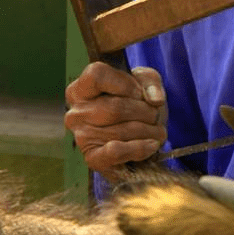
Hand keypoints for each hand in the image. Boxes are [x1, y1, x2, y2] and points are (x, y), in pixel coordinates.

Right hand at [64, 63, 166, 179]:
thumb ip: (151, 82)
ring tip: (157, 130)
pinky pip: (116, 152)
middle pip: (115, 107)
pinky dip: (139, 148)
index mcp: (81, 89)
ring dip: (149, 131)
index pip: (96, 75)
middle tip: (155, 115)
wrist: (140, 139)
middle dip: (145, 112)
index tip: (139, 92)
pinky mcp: (93, 158)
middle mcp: (76, 113)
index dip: (125, 83)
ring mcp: (82, 137)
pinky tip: (152, 145)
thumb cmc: (138, 106)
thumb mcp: (146, 83)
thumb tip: (155, 99)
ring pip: (122, 130)